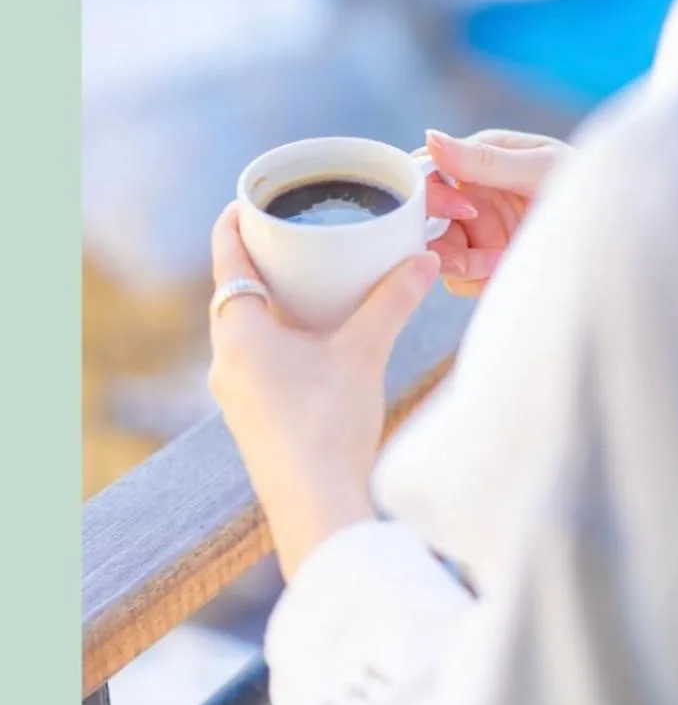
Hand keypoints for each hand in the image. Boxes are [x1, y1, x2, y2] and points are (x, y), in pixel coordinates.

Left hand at [207, 204, 440, 580]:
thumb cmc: (329, 426)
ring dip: (274, 300)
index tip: (251, 197)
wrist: (317, 507)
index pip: (227, 259)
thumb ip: (393, 301)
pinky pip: (259, 357)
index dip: (235, 223)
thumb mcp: (365, 352)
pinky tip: (317, 336)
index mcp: (239, 333)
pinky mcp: (254, 416)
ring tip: (311, 278)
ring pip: (248, 327)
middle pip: (235, 291)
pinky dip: (282, 334)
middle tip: (294, 232)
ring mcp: (237, 392)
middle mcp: (227, 359)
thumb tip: (424, 259)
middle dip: (262, 260)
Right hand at [418, 129, 571, 298]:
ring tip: (497, 260)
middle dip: (441, 235)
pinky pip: (459, 276)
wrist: (620, 234)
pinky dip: (475, 277)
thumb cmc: (588, 187)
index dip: (431, 191)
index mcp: (482, 156)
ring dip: (461, 260)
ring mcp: (479, 229)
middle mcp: (473, 192)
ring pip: (440, 248)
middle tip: (466, 254)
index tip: (459, 210)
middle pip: (427, 214)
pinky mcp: (487, 263)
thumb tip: (432, 137)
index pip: (430, 168)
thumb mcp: (540, 168)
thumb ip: (486, 160)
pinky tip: (504, 269)